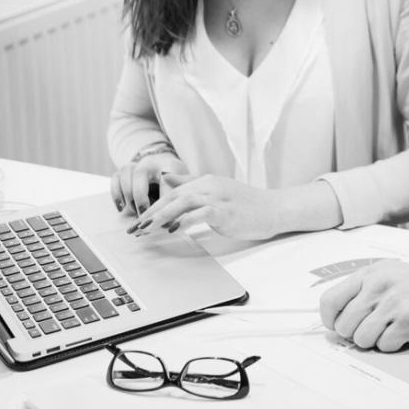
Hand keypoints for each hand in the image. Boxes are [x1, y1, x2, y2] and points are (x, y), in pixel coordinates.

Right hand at [110, 152, 189, 216]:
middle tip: (146, 217)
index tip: (166, 220)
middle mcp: (150, 162)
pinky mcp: (122, 171)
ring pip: (126, 177)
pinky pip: (115, 180)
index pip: (165, 182)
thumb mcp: (184, 187)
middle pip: (140, 176)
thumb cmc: (175, 180)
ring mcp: (135, 165)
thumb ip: (180, 201)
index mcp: (169, 165)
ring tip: (136, 212)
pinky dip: (117, 195)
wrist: (163, 164)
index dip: (164, 202)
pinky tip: (122, 208)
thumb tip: (174, 223)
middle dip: (141, 199)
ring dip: (129, 198)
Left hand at [128, 174, 297, 241]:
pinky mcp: (227, 210)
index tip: (138, 222)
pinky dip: (184, 220)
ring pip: (183, 202)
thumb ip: (191, 184)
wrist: (274, 209)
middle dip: (151, 213)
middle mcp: (210, 185)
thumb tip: (165, 178)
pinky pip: (200, 213)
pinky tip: (173, 230)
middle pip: (173, 196)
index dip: (153, 207)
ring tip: (146, 230)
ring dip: (161, 216)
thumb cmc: (246, 204)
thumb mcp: (216, 191)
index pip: (173, 192)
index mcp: (206, 181)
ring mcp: (219, 197)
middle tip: (134, 229)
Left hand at [319, 258, 408, 351]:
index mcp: (368, 275)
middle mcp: (378, 286)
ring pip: (362, 339)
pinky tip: (405, 332)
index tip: (341, 326)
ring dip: (375, 341)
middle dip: (357, 334)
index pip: (329, 301)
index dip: (331, 321)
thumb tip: (336, 322)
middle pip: (344, 326)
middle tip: (375, 328)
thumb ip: (361, 292)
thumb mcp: (386, 275)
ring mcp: (393, 302)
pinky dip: (393, 344)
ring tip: (391, 329)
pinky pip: (384, 345)